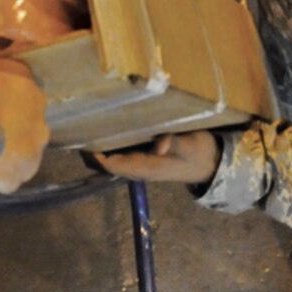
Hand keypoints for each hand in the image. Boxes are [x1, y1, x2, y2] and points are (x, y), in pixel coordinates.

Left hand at [92, 131, 221, 188]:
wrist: (212, 163)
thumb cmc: (200, 153)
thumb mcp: (190, 146)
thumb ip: (174, 143)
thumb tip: (159, 145)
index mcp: (146, 168)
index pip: (113, 165)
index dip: (97, 155)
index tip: (85, 137)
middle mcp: (139, 168)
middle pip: (105, 164)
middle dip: (91, 150)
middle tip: (79, 126)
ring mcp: (140, 163)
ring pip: (111, 158)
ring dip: (98, 145)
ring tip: (87, 123)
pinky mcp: (144, 156)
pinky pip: (119, 152)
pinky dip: (109, 142)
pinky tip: (105, 124)